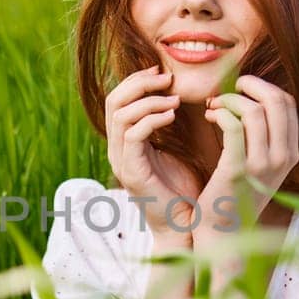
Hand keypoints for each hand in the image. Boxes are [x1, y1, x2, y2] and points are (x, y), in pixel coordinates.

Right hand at [106, 64, 202, 234]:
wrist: (185, 226)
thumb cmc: (185, 189)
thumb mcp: (177, 147)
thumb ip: (169, 123)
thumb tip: (179, 92)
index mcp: (125, 141)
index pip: (118, 99)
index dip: (137, 80)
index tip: (163, 72)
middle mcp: (118, 149)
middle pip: (114, 101)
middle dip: (140, 84)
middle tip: (166, 79)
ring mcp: (121, 161)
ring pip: (120, 115)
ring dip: (149, 101)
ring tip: (174, 100)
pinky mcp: (131, 172)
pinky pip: (133, 135)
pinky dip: (152, 119)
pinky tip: (172, 116)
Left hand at [197, 74, 298, 237]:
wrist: (223, 233)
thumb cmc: (235, 195)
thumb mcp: (260, 166)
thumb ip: (263, 137)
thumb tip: (253, 98)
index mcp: (291, 154)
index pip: (288, 103)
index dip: (264, 87)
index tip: (242, 89)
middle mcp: (283, 158)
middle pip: (276, 100)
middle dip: (250, 85)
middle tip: (229, 88)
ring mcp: (262, 165)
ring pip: (253, 110)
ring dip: (229, 100)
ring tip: (214, 106)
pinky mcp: (238, 170)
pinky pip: (233, 126)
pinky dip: (221, 113)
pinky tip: (210, 116)